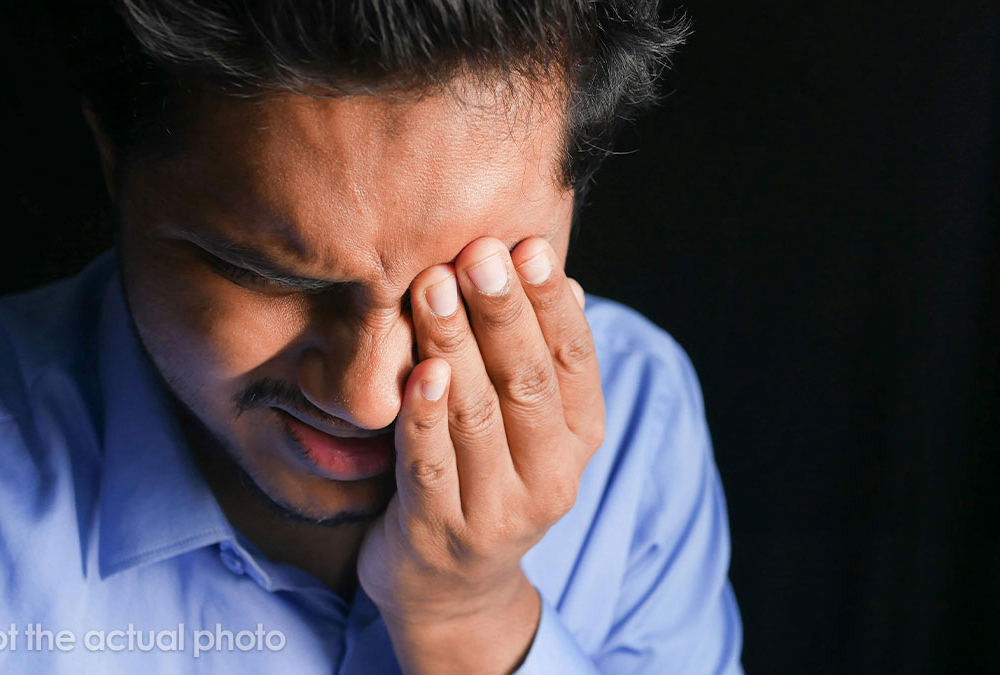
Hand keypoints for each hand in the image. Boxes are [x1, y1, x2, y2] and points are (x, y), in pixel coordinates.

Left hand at [357, 236, 604, 673]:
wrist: (451, 590)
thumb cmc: (488, 478)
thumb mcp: (530, 427)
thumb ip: (540, 360)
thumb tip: (562, 279)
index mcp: (579, 441)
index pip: (575, 362)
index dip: (552, 304)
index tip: (529, 245)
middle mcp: (551, 477)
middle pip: (529, 383)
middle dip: (504, 312)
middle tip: (478, 251)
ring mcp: (496, 510)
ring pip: (478, 415)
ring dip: (456, 344)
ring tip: (434, 286)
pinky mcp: (440, 531)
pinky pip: (430, 463)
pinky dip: (424, 415)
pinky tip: (420, 370)